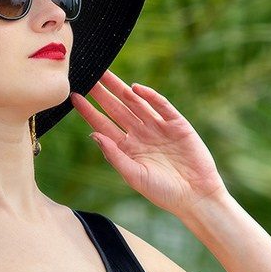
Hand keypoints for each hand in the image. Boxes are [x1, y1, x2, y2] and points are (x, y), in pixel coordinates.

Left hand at [71, 71, 225, 215]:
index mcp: (127, 147)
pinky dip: (150, 96)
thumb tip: (92, 135)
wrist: (196, 196)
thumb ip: (114, 155)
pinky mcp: (177, 124)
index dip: (89, 111)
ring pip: (136, 103)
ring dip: (122, 89)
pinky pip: (162, 106)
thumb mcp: (133, 176)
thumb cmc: (162, 192)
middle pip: (117, 108)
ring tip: (106, 75)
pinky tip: (137, 88)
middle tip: (89, 75)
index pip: (103, 124)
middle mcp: (140, 134)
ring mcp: (158, 127)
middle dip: (103, 93)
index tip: (74, 97)